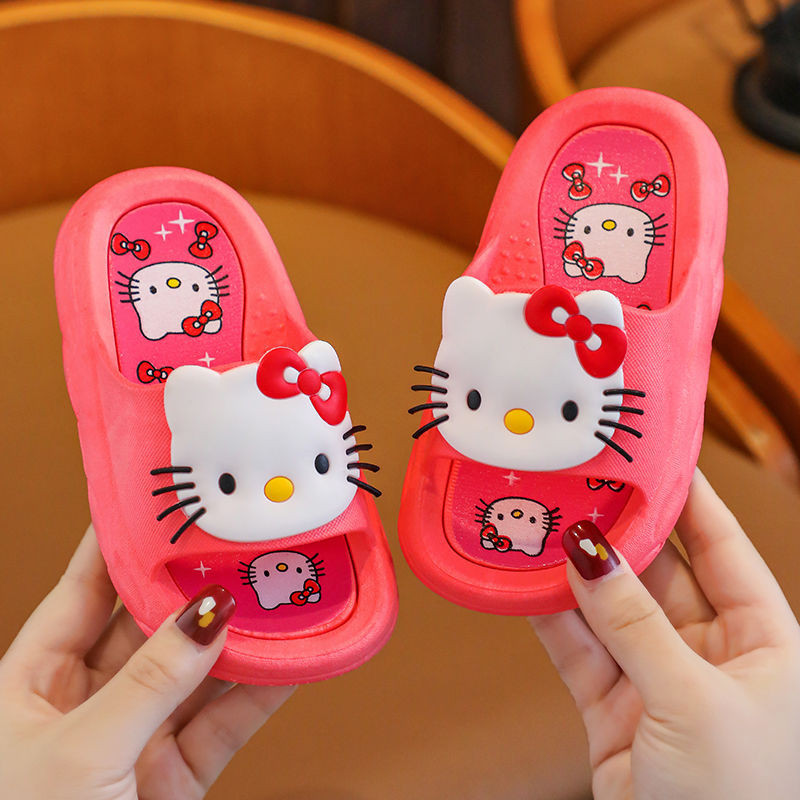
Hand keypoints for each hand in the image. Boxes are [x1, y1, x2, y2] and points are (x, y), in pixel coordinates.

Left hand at [0, 526, 293, 798]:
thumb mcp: (77, 752)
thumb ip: (148, 682)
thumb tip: (205, 616)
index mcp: (32, 682)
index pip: (82, 591)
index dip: (120, 544)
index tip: (159, 500)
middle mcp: (85, 701)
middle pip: (150, 625)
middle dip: (196, 586)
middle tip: (238, 542)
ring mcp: (135, 737)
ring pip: (197, 672)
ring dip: (241, 637)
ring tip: (280, 590)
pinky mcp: (174, 777)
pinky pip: (224, 722)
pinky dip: (261, 692)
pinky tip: (292, 656)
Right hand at [530, 470, 799, 798]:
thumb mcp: (696, 701)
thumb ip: (636, 623)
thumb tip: (593, 554)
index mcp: (765, 645)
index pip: (725, 550)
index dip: (692, 500)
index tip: (655, 457)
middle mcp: (712, 655)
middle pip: (660, 573)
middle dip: (619, 532)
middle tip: (580, 487)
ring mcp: (659, 680)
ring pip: (611, 609)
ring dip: (576, 572)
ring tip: (542, 526)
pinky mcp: (615, 710)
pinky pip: (579, 650)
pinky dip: (551, 618)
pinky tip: (527, 584)